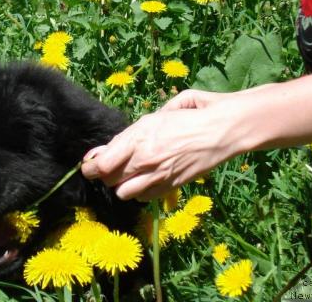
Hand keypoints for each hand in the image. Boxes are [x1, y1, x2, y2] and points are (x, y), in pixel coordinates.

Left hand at [82, 91, 242, 200]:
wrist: (222, 130)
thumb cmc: (191, 114)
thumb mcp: (157, 114)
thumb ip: (132, 132)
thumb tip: (112, 146)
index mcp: (138, 138)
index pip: (101, 164)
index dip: (89, 167)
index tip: (89, 165)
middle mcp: (144, 160)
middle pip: (108, 180)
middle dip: (104, 174)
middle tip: (108, 167)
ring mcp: (158, 176)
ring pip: (123, 193)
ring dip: (121, 185)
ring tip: (126, 175)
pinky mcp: (171, 187)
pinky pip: (144, 197)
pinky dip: (139, 192)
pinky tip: (144, 181)